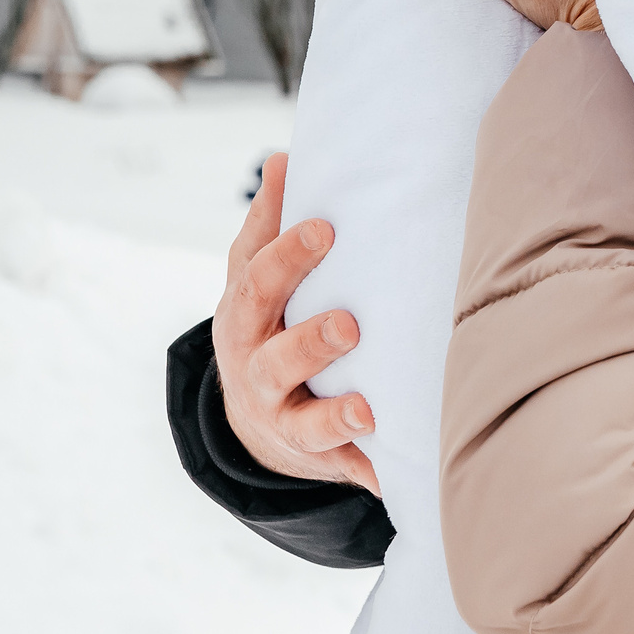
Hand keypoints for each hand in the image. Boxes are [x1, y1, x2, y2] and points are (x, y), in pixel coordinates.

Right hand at [212, 153, 381, 494]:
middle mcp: (256, 372)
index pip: (256, 282)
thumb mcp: (254, 277)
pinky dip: (364, 472)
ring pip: (303, 425)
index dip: (286, 256)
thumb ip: (269, 223)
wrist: (251, 421)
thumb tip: (284, 157)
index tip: (324, 229)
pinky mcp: (315, 456)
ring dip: (336, 418)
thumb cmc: (266, 325)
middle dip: (310, 341)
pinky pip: (339, 469)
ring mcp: (283, 419)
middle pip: (274, 358)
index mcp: (244, 318)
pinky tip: (389, 475)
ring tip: (367, 411)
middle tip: (350, 325)